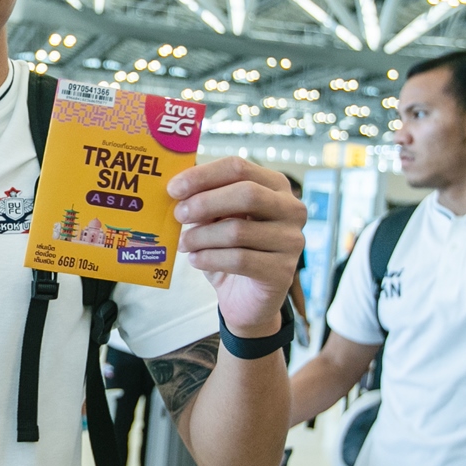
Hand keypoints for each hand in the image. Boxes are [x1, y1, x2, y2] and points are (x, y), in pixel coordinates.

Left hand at [168, 158, 306, 336]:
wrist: (246, 298)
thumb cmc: (231, 249)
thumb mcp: (217, 219)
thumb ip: (205, 200)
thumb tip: (177, 188)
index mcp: (274, 186)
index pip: (239, 168)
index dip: (203, 176)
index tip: (173, 188)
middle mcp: (291, 209)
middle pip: (246, 194)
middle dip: (204, 203)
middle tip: (178, 214)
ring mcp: (291, 240)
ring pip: (238, 230)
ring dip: (201, 236)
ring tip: (183, 244)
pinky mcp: (282, 271)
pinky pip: (239, 259)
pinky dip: (210, 258)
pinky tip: (195, 260)